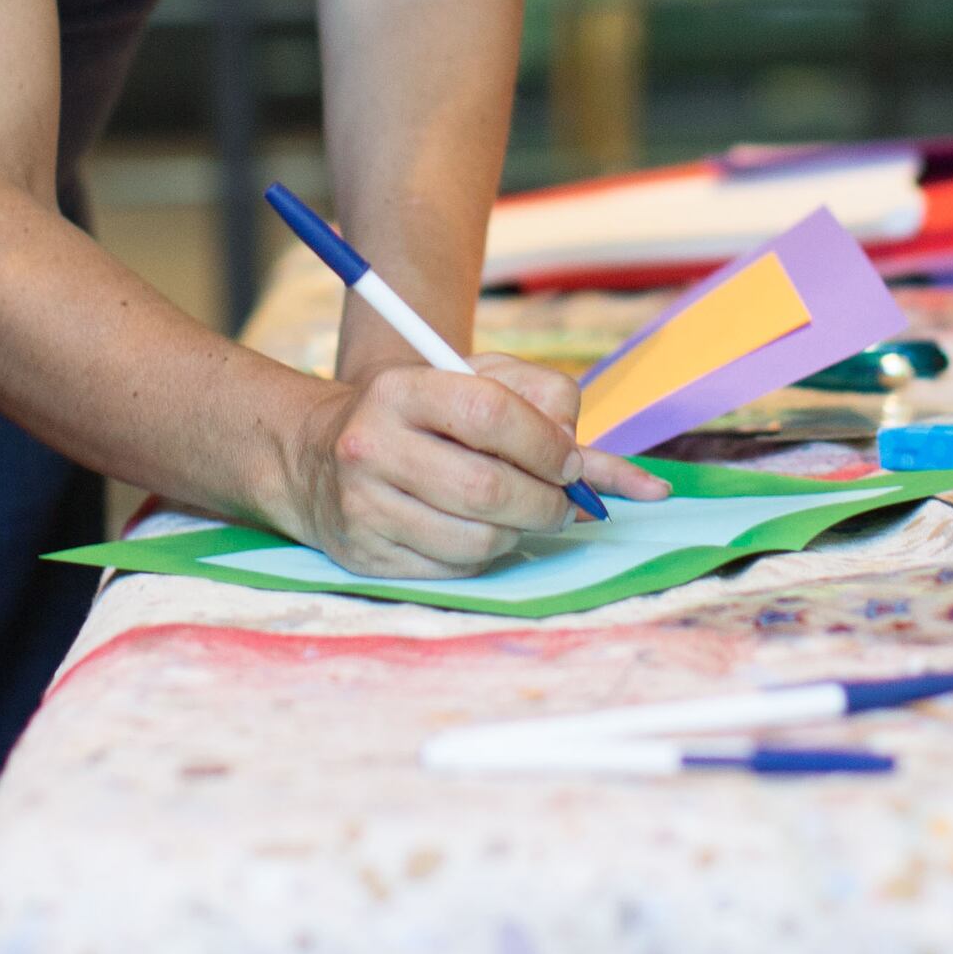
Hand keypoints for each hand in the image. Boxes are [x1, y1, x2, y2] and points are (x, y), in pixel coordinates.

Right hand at [283, 355, 667, 577]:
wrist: (321, 457)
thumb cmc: (425, 417)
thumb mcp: (477, 383)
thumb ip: (551, 409)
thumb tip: (631, 480)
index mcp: (401, 389)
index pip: (490, 413)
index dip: (544, 445)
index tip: (569, 462)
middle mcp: (371, 445)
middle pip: (487, 488)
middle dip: (545, 502)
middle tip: (563, 503)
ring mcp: (363, 505)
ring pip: (478, 540)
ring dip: (520, 533)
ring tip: (521, 515)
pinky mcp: (365, 555)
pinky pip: (455, 570)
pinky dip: (485, 557)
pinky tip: (479, 532)